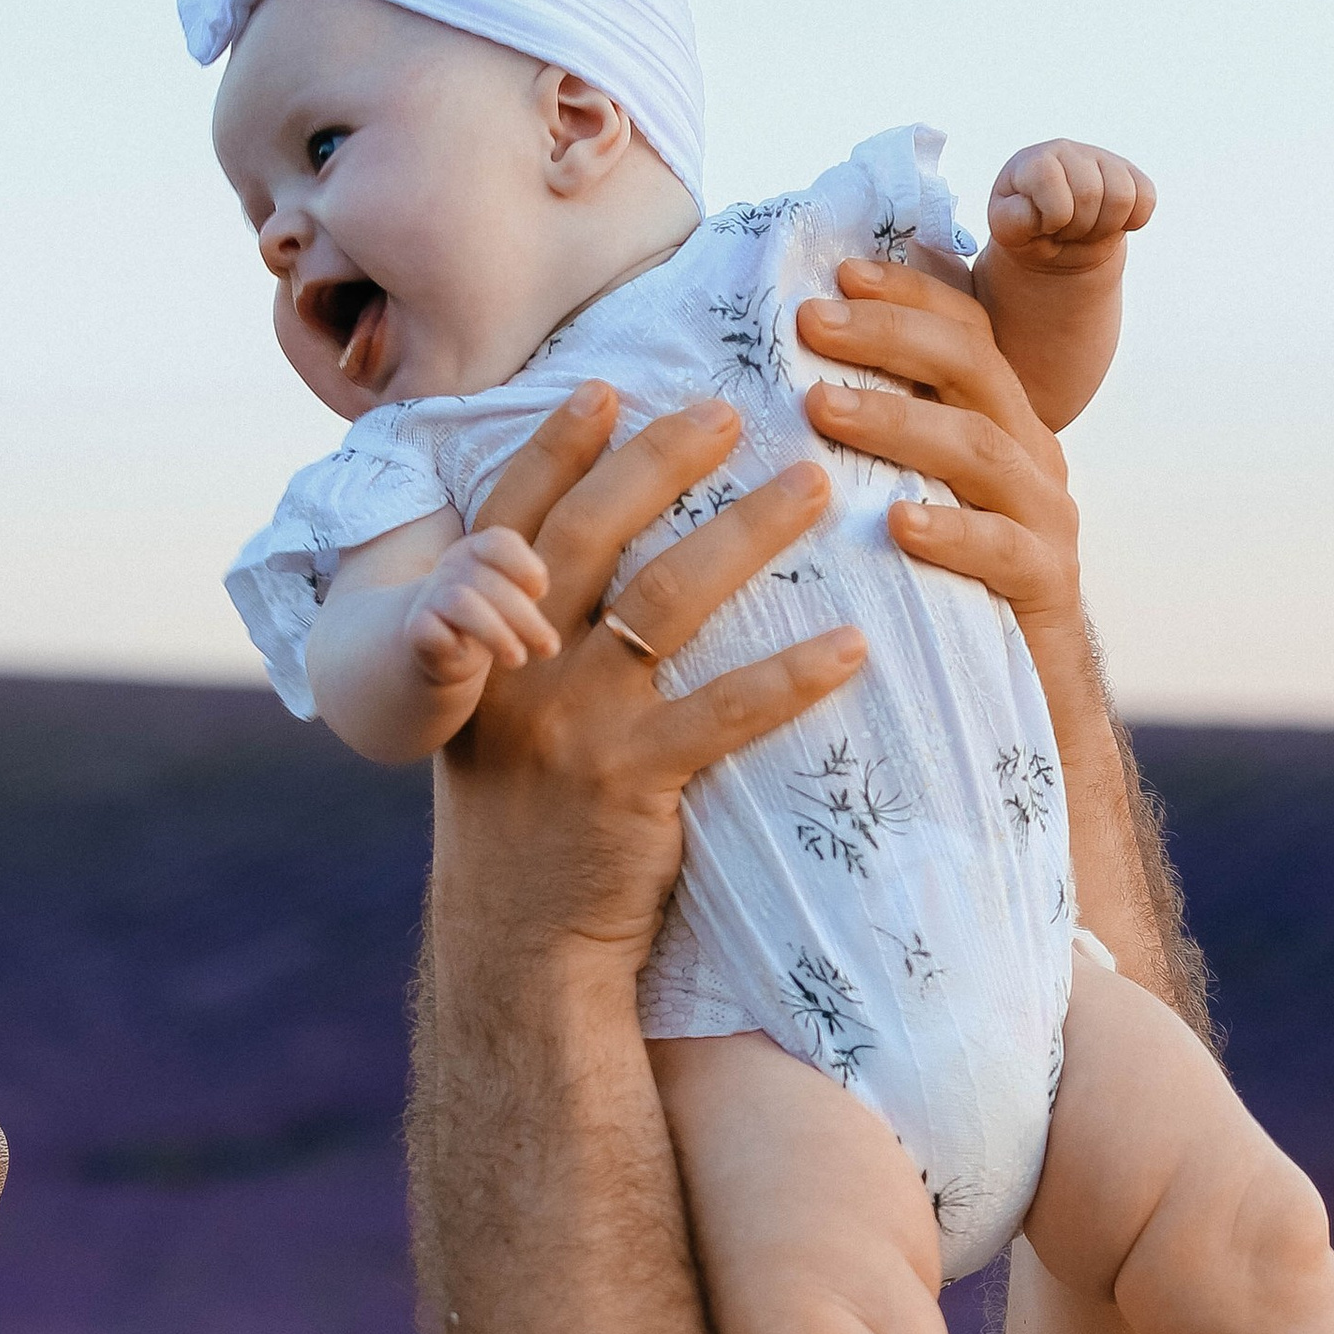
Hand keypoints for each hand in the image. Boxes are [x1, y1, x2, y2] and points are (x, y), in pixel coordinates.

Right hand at [408, 528, 558, 687]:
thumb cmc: (491, 616)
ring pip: (462, 603)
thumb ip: (530, 596)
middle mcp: (453, 567)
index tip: (540, 593)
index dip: (524, 565)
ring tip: (518, 660)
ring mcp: (432, 596)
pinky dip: (450, 643)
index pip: (499, 543)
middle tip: (550, 648)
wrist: (442, 644)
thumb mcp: (514, 597)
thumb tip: (551, 630)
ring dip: (496, 634)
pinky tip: (465, 656)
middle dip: (525, 618)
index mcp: (479, 550)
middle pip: (490, 583)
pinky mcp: (416, 630)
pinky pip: (429, 631)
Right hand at [437, 382, 867, 977]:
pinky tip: (851, 642)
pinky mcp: (629, 785)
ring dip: (747, 533)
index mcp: (482, 648)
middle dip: (663, 458)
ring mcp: (572, 727)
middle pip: (593, 534)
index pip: (514, 522)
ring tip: (815, 487)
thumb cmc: (524, 828)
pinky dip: (792, 674)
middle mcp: (518, 671)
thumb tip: (584, 568)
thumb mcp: (500, 724)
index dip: (556, 449)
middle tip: (732, 407)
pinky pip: (725, 713)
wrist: (520, 947)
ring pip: (666, 601)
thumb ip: (524, 647)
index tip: (606, 386)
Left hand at [793, 263, 1082, 642]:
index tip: (835, 273)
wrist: (1030, 699)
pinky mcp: (1046, 586)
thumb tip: (782, 387)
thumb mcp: (910, 503)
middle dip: (888, 337)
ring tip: (822, 407)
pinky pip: (1001, 550)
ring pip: (977, 449)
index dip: (906, 296)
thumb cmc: (943, 596)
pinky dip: (950, 532)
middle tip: (810, 322)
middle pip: (969, 366)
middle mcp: (1027, 456)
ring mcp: (1044, 518)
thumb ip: (875, 449)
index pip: (962, 331)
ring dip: (897, 421)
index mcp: (997, 423)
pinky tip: (896, 523)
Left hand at [983, 138, 1155, 273]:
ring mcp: (1101, 159)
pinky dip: (1131, 222)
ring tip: (1084, 230)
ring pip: (1122, 197)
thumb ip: (1010, 221)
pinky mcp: (1129, 174)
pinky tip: (1108, 224)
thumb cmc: (1027, 233)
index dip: (1053, 215)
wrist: (1053, 242)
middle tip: (1064, 233)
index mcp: (1033, 161)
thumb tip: (1035, 212)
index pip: (1049, 177)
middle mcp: (1067, 151)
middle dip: (1077, 228)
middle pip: (1090, 193)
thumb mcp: (1007, 232)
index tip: (1045, 227)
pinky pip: (1145, 198)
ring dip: (1103, 229)